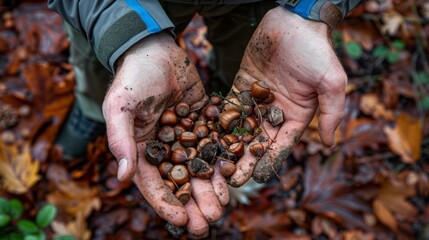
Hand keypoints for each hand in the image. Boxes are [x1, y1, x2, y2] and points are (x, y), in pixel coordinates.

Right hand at [102, 32, 227, 236]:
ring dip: (210, 190)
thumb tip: (122, 178)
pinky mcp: (203, 124)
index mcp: (140, 150)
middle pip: (179, 183)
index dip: (166, 205)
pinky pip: (214, 147)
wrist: (157, 51)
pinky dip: (222, 163)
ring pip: (199, 170)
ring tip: (223, 208)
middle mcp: (164, 149)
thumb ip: (119, 139)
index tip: (181, 220)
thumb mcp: (120, 106)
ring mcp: (185, 138)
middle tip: (207, 224)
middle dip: (193, 205)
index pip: (153, 185)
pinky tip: (233, 177)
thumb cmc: (134, 78)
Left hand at [228, 6, 346, 185]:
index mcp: (297, 115)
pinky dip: (219, 119)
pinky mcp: (242, 85)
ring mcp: (258, 99)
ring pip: (241, 127)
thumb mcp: (331, 82)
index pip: (282, 144)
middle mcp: (276, 111)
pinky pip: (230, 105)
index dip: (269, 161)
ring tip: (214, 162)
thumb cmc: (316, 50)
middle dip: (244, 159)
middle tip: (229, 178)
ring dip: (228, 145)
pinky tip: (205, 133)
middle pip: (257, 141)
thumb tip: (330, 143)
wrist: (294, 21)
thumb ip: (331, 112)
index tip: (256, 178)